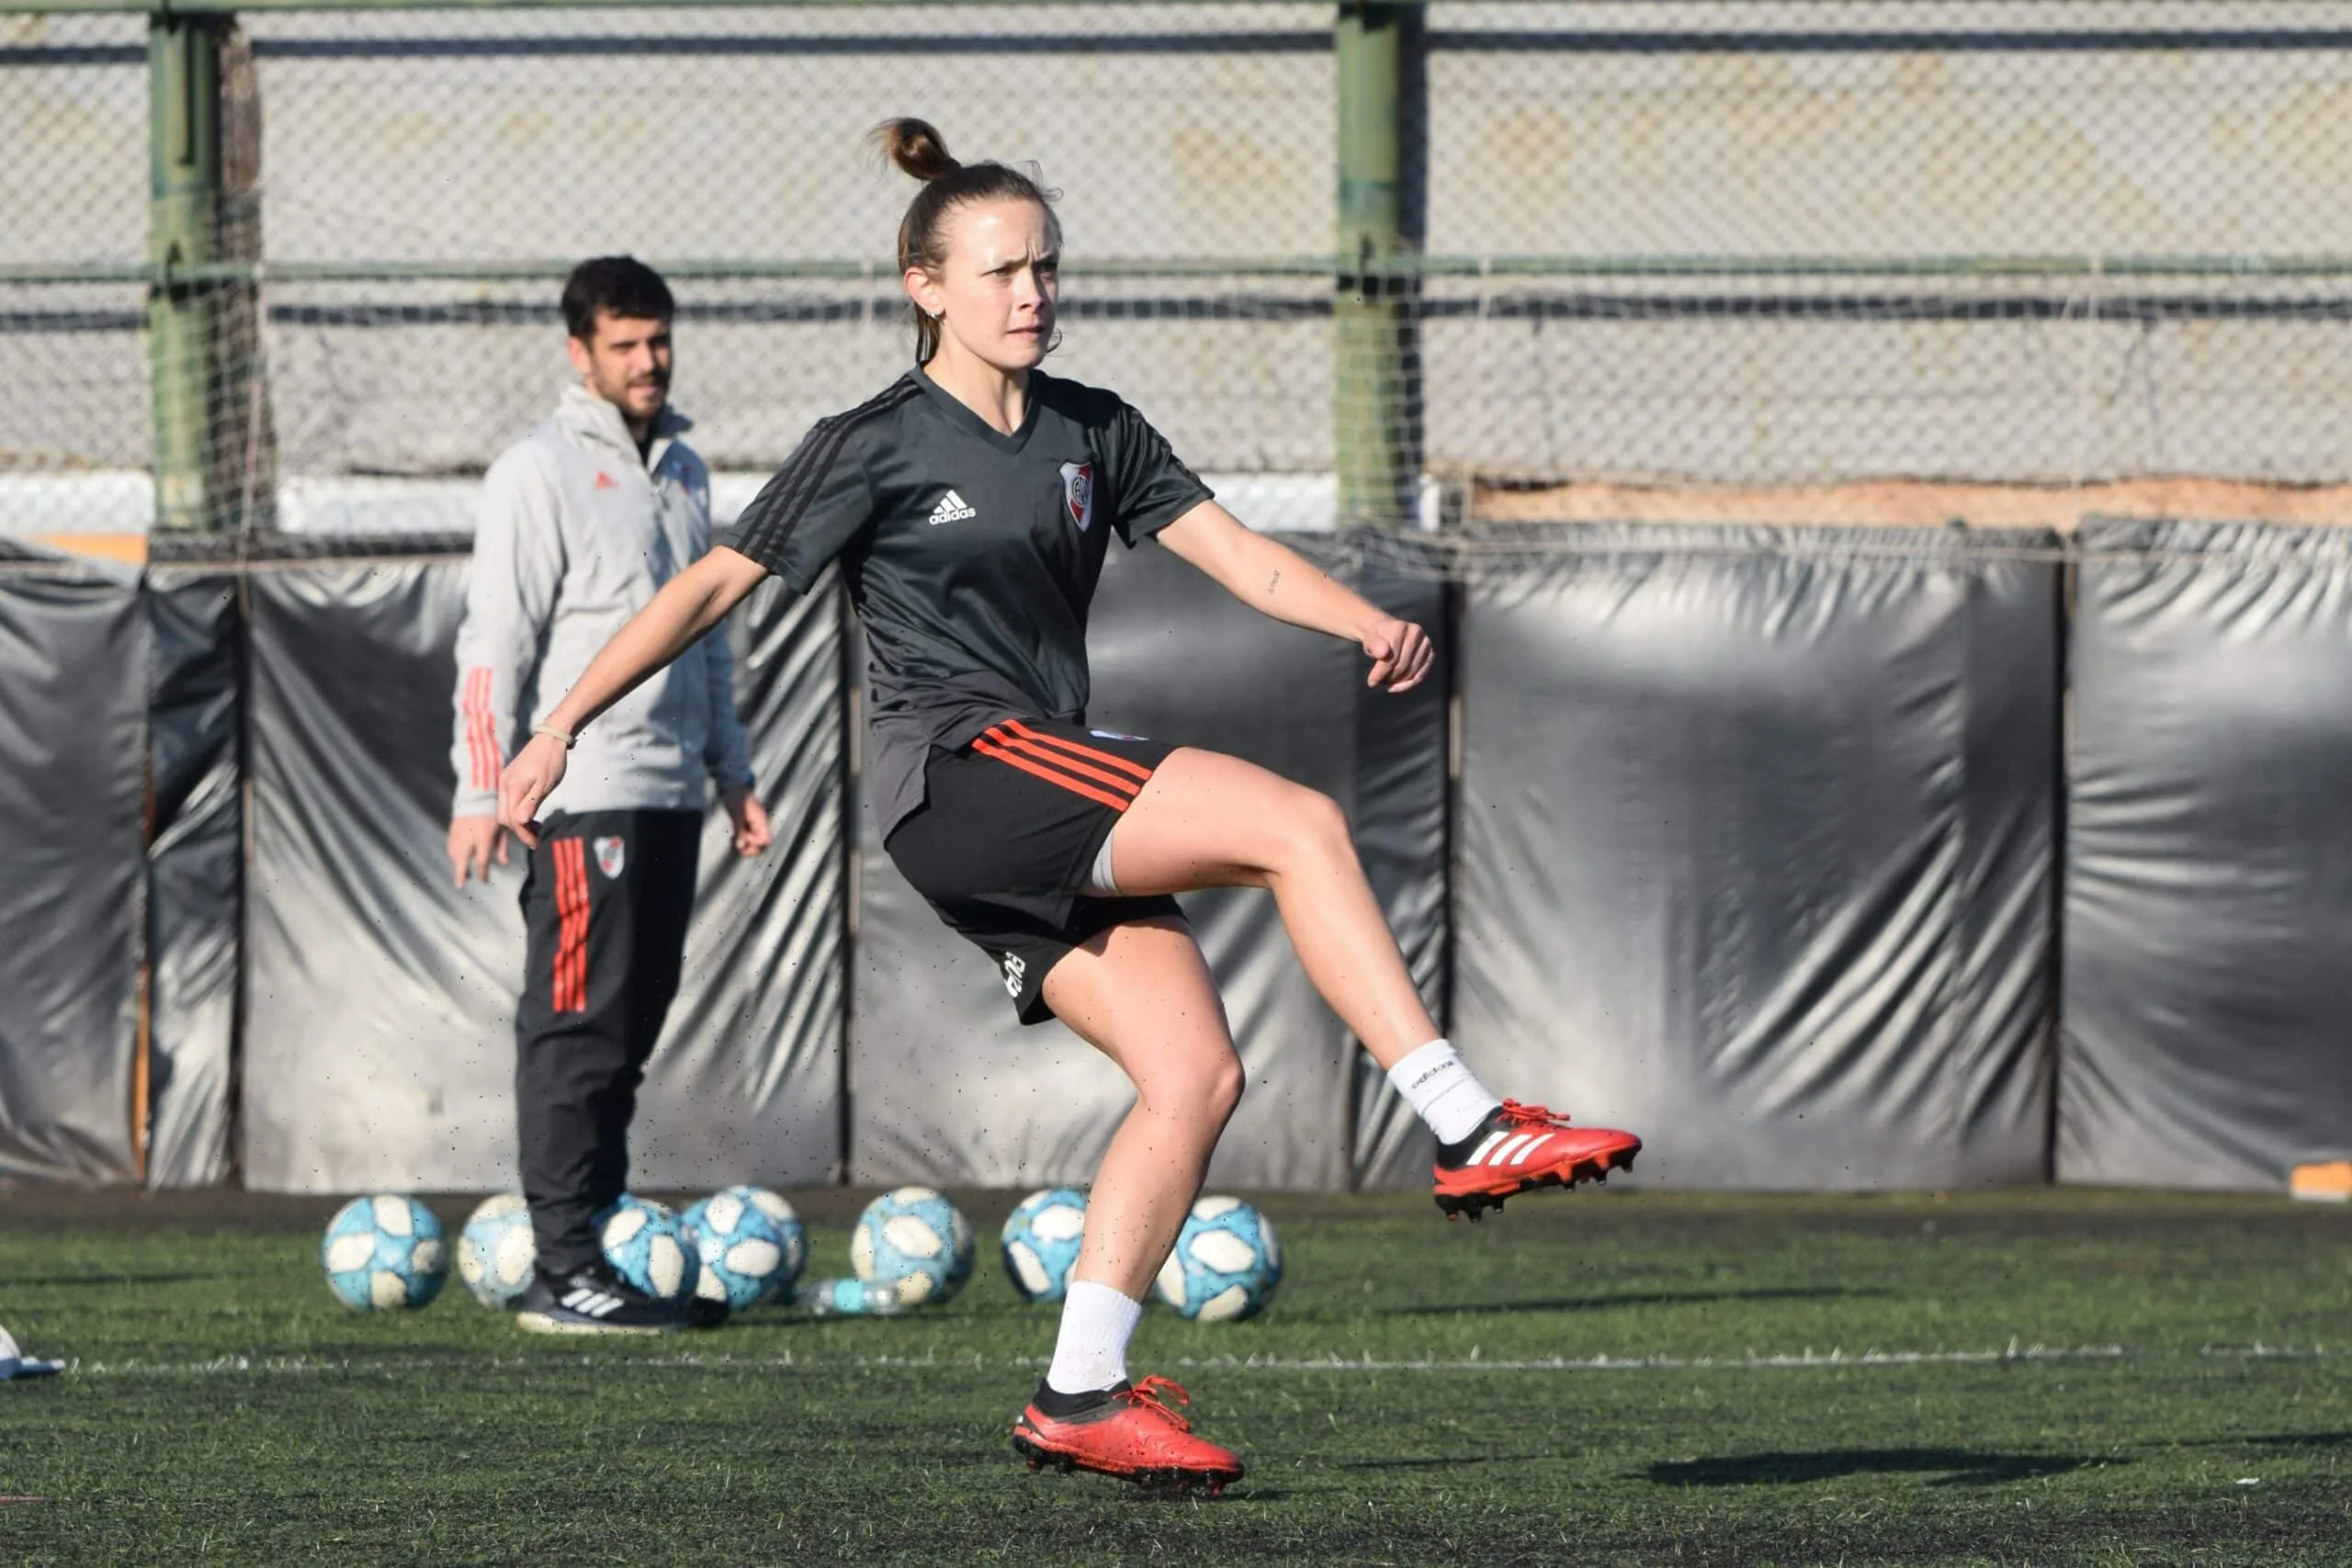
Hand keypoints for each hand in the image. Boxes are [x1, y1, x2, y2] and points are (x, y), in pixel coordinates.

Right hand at [447, 814, 508, 887]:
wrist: (477, 796)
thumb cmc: (493, 812)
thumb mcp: (502, 829)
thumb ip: (502, 847)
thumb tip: (505, 863)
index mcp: (483, 838)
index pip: (481, 862)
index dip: (483, 874)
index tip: (484, 880)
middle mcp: (468, 838)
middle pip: (461, 861)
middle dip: (460, 874)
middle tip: (460, 885)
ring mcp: (458, 834)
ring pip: (454, 854)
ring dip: (458, 864)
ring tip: (463, 873)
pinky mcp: (452, 829)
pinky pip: (451, 846)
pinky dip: (454, 854)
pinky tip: (458, 858)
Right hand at [498, 732, 569, 849]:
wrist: (550, 738)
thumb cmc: (551, 761)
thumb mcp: (545, 784)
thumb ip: (531, 803)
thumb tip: (520, 823)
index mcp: (512, 787)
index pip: (512, 819)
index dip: (523, 834)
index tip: (536, 843)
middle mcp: (504, 785)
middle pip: (505, 818)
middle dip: (520, 830)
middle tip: (538, 837)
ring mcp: (506, 782)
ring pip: (506, 811)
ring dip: (520, 822)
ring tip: (538, 827)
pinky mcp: (510, 780)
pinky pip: (510, 802)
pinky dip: (519, 812)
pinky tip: (532, 815)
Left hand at [721, 785, 771, 856]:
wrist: (732, 785)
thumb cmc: (736, 797)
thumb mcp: (737, 814)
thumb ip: (739, 830)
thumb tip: (741, 846)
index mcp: (761, 820)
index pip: (765, 839)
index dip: (754, 842)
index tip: (743, 835)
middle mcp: (760, 823)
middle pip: (763, 842)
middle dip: (751, 847)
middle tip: (738, 845)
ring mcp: (754, 823)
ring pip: (755, 840)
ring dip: (745, 844)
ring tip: (734, 841)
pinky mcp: (748, 822)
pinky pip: (749, 836)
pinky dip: (742, 839)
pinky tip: (733, 837)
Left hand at [1361, 618, 1434, 693]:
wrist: (1387, 633)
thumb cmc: (1377, 639)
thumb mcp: (1370, 640)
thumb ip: (1374, 645)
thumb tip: (1383, 653)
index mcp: (1400, 627)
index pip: (1391, 658)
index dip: (1380, 673)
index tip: (1371, 682)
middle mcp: (1416, 632)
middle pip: (1402, 666)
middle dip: (1389, 678)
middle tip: (1378, 682)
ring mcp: (1426, 643)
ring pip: (1411, 673)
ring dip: (1397, 682)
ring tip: (1386, 682)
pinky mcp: (1431, 653)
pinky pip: (1420, 675)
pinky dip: (1408, 684)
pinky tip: (1396, 686)